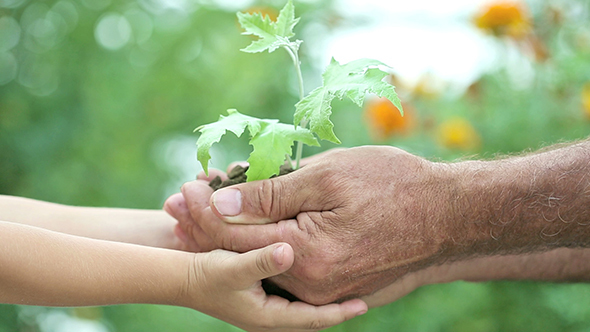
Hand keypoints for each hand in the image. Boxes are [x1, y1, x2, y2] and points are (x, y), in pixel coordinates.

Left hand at [167, 146, 457, 303]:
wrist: (447, 217)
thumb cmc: (394, 187)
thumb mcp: (328, 177)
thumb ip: (271, 194)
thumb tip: (221, 201)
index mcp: (306, 256)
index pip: (235, 237)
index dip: (204, 211)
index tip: (183, 187)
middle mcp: (310, 284)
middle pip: (241, 256)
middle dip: (207, 225)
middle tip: (178, 199)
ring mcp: (322, 290)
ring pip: (261, 262)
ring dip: (232, 234)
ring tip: (203, 207)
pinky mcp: (333, 285)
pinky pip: (285, 266)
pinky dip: (261, 244)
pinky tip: (247, 224)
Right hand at [181, 242, 367, 330]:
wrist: (181, 276)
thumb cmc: (206, 274)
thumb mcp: (233, 266)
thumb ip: (262, 260)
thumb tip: (290, 251)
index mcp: (268, 316)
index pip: (313, 319)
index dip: (339, 312)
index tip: (364, 303)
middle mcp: (270, 315)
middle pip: (313, 315)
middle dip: (336, 305)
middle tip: (366, 292)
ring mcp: (266, 305)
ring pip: (304, 305)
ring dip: (323, 296)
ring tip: (350, 283)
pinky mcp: (262, 293)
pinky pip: (293, 295)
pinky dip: (308, 287)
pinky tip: (318, 272)